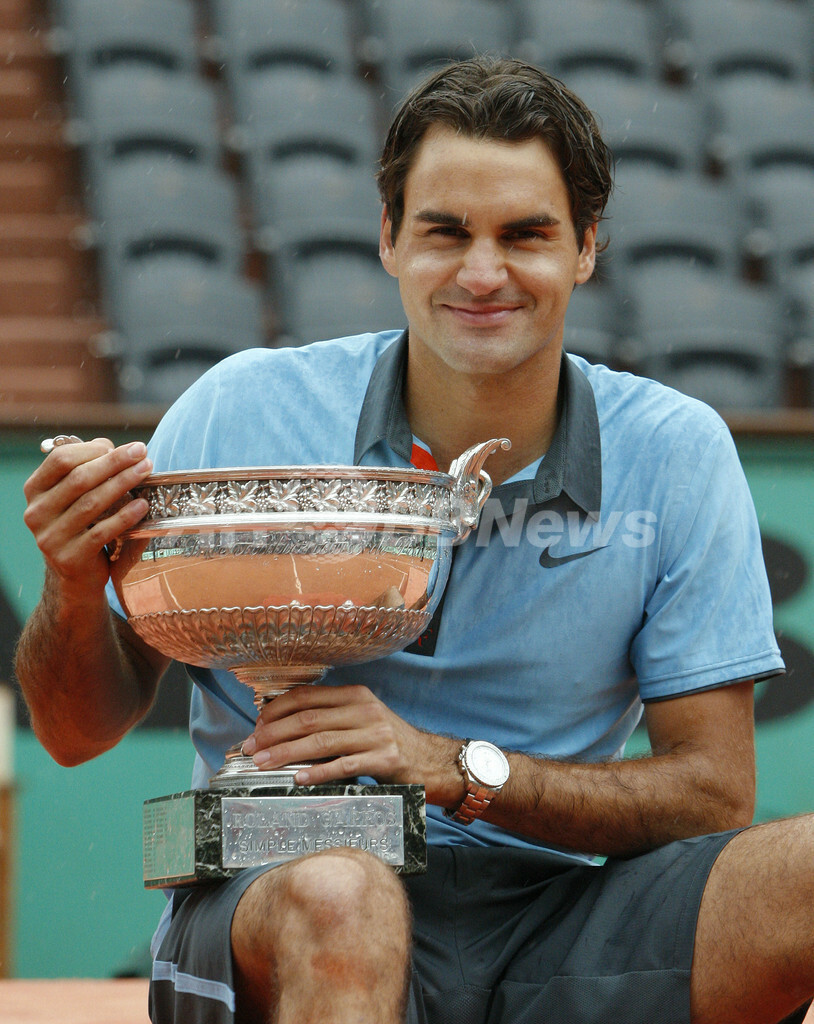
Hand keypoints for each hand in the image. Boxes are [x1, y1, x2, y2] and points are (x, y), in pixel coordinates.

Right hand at [23, 437, 152, 594]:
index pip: (61, 459)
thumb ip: (86, 471)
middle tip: (142, 453)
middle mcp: (36, 512)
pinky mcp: (69, 558)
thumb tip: (110, 448)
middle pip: (79, 479)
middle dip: (115, 462)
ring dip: (123, 483)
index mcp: (35, 490)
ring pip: (91, 503)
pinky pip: (101, 532)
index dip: (94, 449)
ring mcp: (50, 537)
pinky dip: (125, 516)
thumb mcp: (74, 497)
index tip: (126, 449)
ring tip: (146, 471)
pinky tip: (142, 505)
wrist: (75, 574)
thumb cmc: (81, 525)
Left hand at [242, 684, 434, 787]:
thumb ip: (331, 717)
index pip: (307, 696)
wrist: (429, 760)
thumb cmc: (387, 741)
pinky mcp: (384, 759)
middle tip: (251, 748)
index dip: (277, 710)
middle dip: (274, 733)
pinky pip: (344, 766)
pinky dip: (318, 772)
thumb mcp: (362, 718)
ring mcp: (376, 734)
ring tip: (264, 763)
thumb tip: (284, 726)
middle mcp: (365, 710)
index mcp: (355, 694)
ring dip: (287, 753)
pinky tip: (299, 779)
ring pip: (321, 742)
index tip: (257, 725)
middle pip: (309, 719)